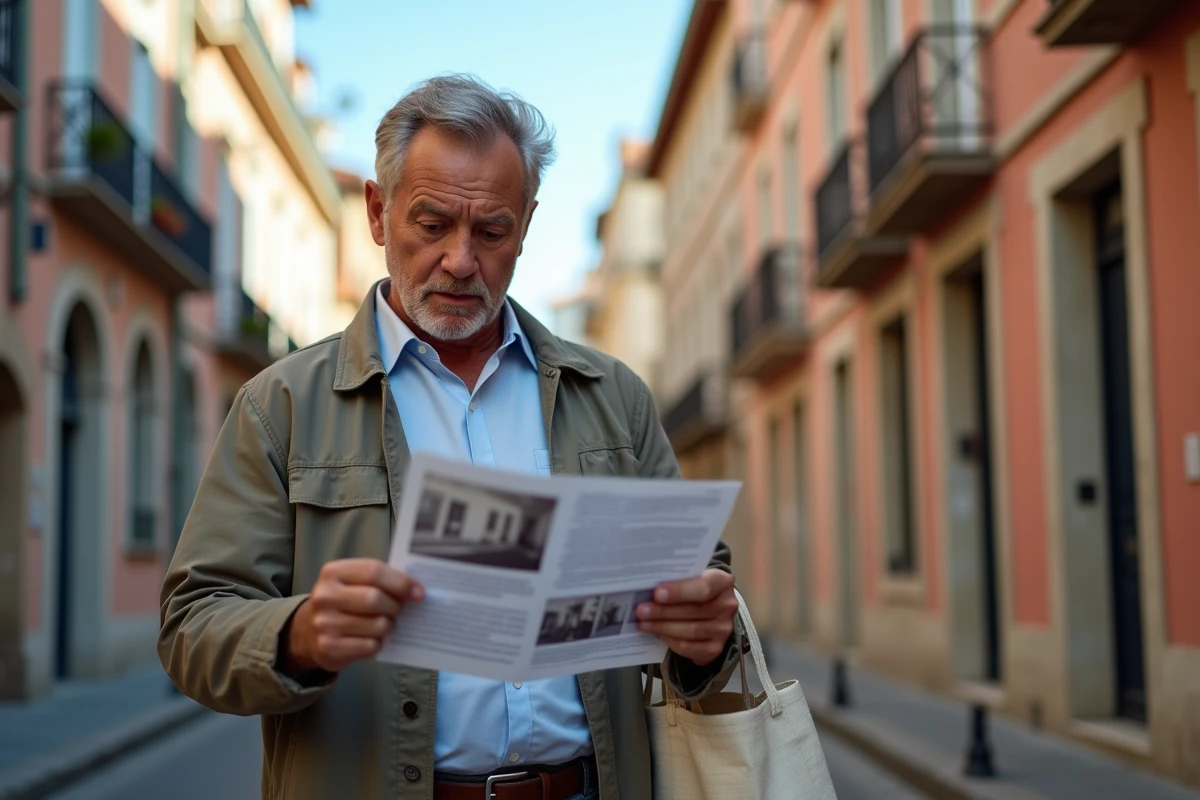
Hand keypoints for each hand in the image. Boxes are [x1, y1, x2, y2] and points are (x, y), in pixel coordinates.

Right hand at [281, 559, 423, 676]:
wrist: (307, 631)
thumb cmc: (342, 601)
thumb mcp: (353, 582)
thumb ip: (379, 579)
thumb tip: (416, 589)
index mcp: (332, 572)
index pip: (374, 571)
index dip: (401, 582)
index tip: (418, 592)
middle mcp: (324, 596)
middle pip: (375, 599)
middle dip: (395, 606)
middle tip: (399, 609)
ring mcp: (324, 624)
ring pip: (377, 625)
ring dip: (389, 626)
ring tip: (384, 624)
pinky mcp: (329, 648)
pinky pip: (370, 646)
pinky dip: (378, 643)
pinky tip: (371, 639)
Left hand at [635, 569, 736, 666]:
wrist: (710, 608)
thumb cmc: (694, 589)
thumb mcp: (691, 578)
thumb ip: (676, 581)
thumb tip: (647, 589)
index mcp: (722, 582)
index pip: (703, 588)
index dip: (679, 592)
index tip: (657, 594)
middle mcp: (727, 606)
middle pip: (693, 611)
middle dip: (663, 611)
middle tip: (641, 610)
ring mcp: (723, 629)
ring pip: (690, 631)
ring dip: (662, 627)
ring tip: (643, 623)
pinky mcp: (715, 648)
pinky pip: (688, 647)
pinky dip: (670, 640)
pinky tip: (656, 633)